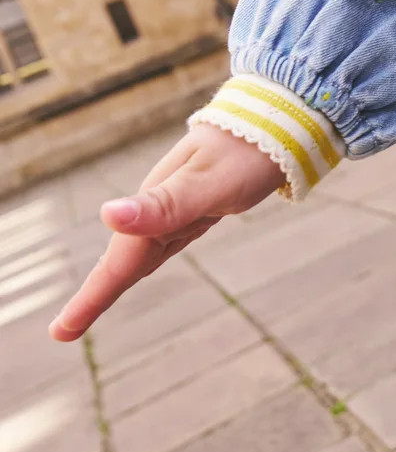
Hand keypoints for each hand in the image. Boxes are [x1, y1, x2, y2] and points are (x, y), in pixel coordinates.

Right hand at [49, 124, 284, 341]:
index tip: (60, 333)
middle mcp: (160, 205)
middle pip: (123, 260)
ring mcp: (176, 206)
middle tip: (61, 332)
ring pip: (139, 253)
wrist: (279, 118)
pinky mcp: (194, 207)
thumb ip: (162, 204)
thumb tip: (106, 215)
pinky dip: (141, 262)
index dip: (92, 298)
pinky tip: (134, 269)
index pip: (119, 261)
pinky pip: (160, 243)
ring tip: (84, 311)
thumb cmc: (249, 149)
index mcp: (157, 203)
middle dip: (93, 296)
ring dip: (111, 281)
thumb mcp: (210, 181)